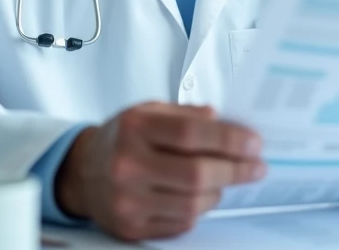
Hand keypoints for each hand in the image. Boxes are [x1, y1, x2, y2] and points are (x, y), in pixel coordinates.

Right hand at [55, 102, 265, 240]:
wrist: (83, 172)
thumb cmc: (122, 138)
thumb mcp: (149, 111)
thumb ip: (186, 114)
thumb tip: (224, 121)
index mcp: (134, 128)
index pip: (191, 134)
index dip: (229, 140)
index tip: (254, 143)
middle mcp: (127, 165)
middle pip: (196, 174)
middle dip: (235, 170)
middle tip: (256, 166)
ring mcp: (127, 200)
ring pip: (192, 204)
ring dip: (218, 192)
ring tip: (224, 179)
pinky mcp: (131, 227)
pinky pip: (181, 224)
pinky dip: (198, 210)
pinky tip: (199, 196)